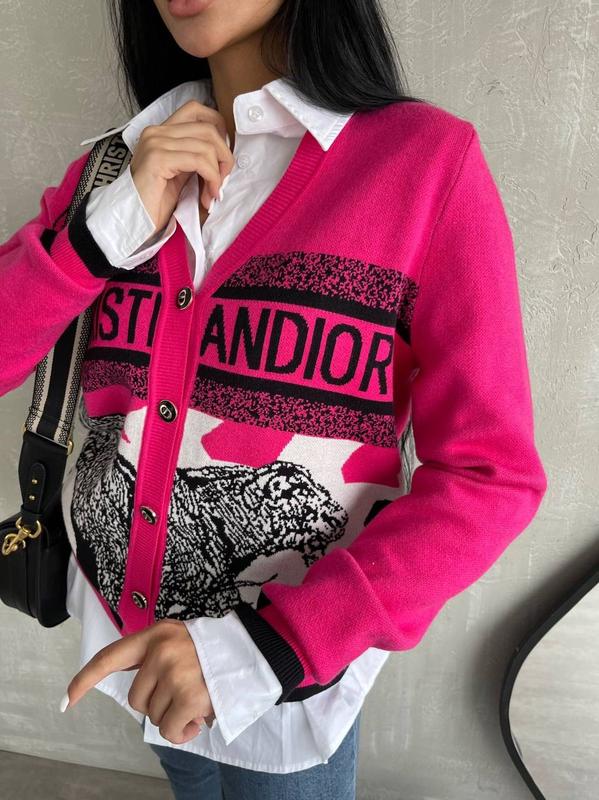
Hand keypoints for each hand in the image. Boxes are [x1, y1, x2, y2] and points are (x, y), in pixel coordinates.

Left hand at [64, 618, 215, 744]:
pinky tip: (198, 718)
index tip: (67, 700)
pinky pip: (169, 730)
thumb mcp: (181, 642)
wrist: (253, 652)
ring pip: (153, 716)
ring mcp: (175, 671)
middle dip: (157, 704)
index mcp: (157, 634)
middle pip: (137, 698)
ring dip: (173, 716)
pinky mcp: (189, 694)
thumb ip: (155, 658)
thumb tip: (138, 691)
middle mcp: (162, 649)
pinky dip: (182, 732)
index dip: (85, 680)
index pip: (110, 658)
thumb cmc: (215, 653)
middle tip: (185, 692)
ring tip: (197, 699)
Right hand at [129, 98, 234, 230]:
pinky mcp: (158, 159)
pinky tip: (207, 196)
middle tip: (222, 180)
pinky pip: (199, 161)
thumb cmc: (155, 201)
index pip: (196, 110)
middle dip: (224, 156)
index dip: (218, 129)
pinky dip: (211, 179)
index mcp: (161, 131)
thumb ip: (195, 156)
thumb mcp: (180, 172)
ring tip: (212, 193)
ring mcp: (156, 143)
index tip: (222, 156)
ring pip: (206, 146)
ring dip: (217, 174)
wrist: (134, 219)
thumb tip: (223, 153)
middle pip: (207, 128)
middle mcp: (156, 132)